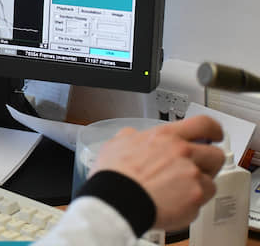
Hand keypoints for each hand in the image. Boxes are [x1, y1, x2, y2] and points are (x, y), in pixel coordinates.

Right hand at [90, 115, 225, 229]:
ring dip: (198, 186)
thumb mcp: (116, 144)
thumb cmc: (114, 176)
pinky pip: (202, 201)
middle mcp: (182, 152)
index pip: (203, 124)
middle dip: (209, 163)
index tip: (214, 135)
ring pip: (210, 181)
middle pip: (215, 154)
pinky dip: (192, 204)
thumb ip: (131, 137)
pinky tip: (175, 205)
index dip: (213, 130)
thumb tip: (132, 136)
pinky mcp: (195, 197)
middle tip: (198, 169)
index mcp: (165, 136)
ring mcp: (192, 175)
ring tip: (179, 192)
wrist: (117, 200)